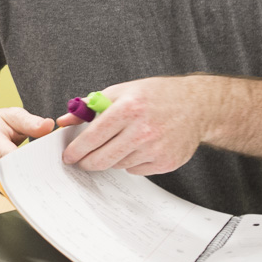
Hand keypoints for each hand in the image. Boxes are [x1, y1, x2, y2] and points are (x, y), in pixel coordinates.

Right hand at [0, 106, 58, 190]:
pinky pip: (15, 192)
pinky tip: (40, 180)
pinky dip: (28, 187)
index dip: (30, 159)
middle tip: (55, 169)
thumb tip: (49, 126)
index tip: (47, 159)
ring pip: (16, 187)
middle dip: (36, 174)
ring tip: (49, 175)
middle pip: (16, 175)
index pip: (10, 156)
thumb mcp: (9, 116)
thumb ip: (29, 121)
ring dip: (33, 183)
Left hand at [59, 75, 221, 175]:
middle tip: (82, 160)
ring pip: (117, 165)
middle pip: (102, 159)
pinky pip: (135, 170)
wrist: (196, 106)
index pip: (92, 137)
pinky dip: (131, 162)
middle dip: (87, 162)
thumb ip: (90, 107)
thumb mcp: (120, 91)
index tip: (68, 156)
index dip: (76, 150)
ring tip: (121, 142)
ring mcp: (155, 149)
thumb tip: (65, 121)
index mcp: (128, 108)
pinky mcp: (165, 162)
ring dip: (112, 158)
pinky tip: (139, 147)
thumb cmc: (155, 96)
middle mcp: (142, 130)